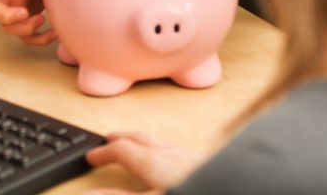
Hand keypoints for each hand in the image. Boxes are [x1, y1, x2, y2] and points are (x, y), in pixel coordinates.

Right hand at [86, 131, 200, 192]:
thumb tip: (91, 193)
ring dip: (141, 141)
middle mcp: (170, 153)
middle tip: (108, 140)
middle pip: (139, 138)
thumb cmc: (194, 191)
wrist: (235, 188)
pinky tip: (169, 161)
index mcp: (153, 161)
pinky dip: (160, 149)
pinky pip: (174, 149)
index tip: (92, 156)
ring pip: (158, 141)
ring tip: (135, 147)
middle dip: (121, 138)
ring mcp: (187, 155)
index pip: (120, 149)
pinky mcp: (202, 162)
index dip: (103, 153)